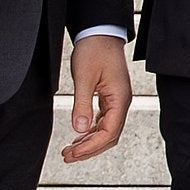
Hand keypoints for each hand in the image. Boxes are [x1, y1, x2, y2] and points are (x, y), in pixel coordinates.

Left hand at [61, 37, 132, 163]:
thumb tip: (79, 129)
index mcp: (120, 99)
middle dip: (89, 149)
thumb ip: (82, 105)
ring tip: (70, 150)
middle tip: (68, 156)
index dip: (90, 146)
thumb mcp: (84, 78)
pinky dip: (91, 132)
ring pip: (107, 131)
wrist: (100, 33)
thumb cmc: (95, 50)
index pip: (109, 132)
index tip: (73, 153)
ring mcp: (117, 100)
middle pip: (110, 136)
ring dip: (90, 142)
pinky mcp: (110, 97)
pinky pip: (103, 121)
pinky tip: (79, 135)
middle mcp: (121, 102)